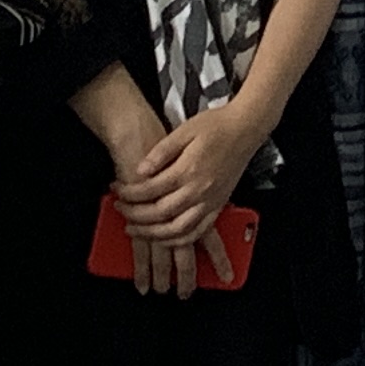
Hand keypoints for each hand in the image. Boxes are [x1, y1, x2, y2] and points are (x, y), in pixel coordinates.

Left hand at [115, 98, 262, 247]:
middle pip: (159, 213)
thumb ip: (160, 152)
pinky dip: (179, 240)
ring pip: (177, 229)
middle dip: (134, 215)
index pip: (149, 190)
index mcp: (188, 169)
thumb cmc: (217, 125)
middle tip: (120, 210)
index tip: (117, 189)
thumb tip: (140, 170)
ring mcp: (210, 200)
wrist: (247, 127)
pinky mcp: (219, 205)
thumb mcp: (184, 130)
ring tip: (136, 230)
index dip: (129, 193)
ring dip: (153, 234)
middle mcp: (199, 189)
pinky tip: (166, 238)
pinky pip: (198, 232)